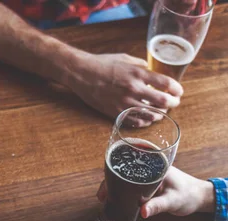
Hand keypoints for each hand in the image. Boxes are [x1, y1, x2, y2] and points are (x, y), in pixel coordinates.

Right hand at [69, 53, 183, 118]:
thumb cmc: (102, 64)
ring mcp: (123, 102)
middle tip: (173, 103)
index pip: (167, 84)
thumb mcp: (126, 59)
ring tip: (160, 112)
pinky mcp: (114, 112)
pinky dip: (144, 121)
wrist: (81, 73)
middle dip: (172, 103)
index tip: (178, 91)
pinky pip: (135, 122)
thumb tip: (153, 74)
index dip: (177, 89)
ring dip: (159, 114)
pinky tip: (146, 118)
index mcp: (138, 74)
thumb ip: (142, 67)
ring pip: (151, 115)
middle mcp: (133, 89)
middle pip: (163, 101)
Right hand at [97, 166, 214, 217]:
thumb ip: (158, 206)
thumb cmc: (188, 195)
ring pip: (124, 177)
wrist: (199, 198)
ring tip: (103, 197)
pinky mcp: (145, 185)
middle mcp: (148, 168)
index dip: (115, 165)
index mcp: (154, 165)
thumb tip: (142, 212)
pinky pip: (128, 185)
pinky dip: (119, 190)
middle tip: (101, 194)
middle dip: (109, 179)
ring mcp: (146, 176)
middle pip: (123, 168)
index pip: (131, 160)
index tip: (105, 176)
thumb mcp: (172, 201)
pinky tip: (112, 198)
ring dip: (112, 185)